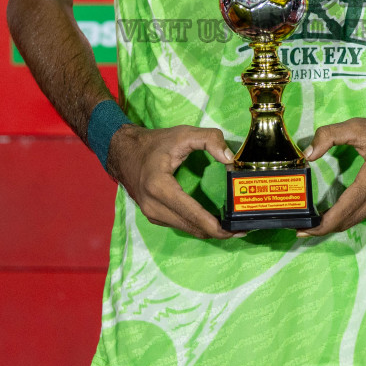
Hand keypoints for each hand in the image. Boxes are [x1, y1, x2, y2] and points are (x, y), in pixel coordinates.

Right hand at [106, 124, 237, 239]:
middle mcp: (153, 206)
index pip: (192, 214)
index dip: (216, 226)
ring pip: (187, 230)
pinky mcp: (153, 216)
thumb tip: (229, 159)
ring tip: (231, 226)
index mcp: (159, 187)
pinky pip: (180, 225)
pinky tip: (212, 221)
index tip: (235, 229)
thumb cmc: (155, 143)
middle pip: (192, 227)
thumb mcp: (183, 133)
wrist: (124, 152)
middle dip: (218, 232)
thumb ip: (210, 139)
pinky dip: (197, 226)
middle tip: (241, 229)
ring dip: (208, 231)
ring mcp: (151, 214)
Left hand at [296, 112, 365, 236]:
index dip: (325, 222)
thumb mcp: (359, 126)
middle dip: (326, 227)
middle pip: (351, 219)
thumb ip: (329, 135)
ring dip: (339, 222)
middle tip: (303, 228)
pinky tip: (340, 211)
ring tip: (317, 221)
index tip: (305, 229)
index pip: (347, 206)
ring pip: (360, 218)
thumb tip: (308, 154)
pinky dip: (352, 215)